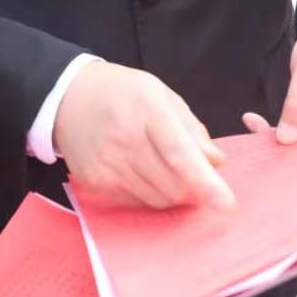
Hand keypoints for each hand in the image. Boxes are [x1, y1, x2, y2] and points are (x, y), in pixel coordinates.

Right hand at [54, 60, 233, 210]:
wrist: (67, 97)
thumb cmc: (122, 93)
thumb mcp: (161, 95)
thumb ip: (191, 128)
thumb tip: (216, 162)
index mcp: (147, 110)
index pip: (179, 154)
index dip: (205, 182)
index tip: (228, 204)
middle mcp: (124, 140)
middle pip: (173, 186)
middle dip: (194, 188)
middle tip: (195, 174)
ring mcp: (106, 165)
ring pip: (157, 199)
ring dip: (172, 192)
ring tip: (165, 168)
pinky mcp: (95, 183)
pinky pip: (135, 202)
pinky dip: (149, 194)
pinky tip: (141, 171)